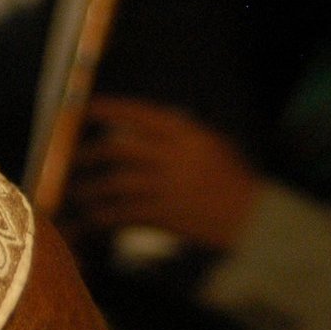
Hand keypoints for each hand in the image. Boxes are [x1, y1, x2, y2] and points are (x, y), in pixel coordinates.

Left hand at [69, 97, 261, 251]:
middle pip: (118, 149)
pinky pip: (122, 213)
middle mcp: (176, 157)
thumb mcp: (213, 146)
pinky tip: (92, 219)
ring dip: (89, 189)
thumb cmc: (233, 181)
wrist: (256, 220)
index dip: (109, 109)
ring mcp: (169, 187)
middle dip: (88, 154)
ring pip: (113, 184)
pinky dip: (101, 216)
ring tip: (79, 193)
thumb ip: (178, 134)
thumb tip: (139, 121)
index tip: (84, 110)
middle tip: (74, 160)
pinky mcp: (165, 216)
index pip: (141, 114)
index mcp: (189, 134)